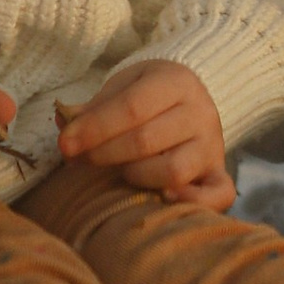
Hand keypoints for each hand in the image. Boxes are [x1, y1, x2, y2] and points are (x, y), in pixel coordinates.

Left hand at [56, 58, 233, 207]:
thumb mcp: (124, 87)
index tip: (65, 144)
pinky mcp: (219, 173)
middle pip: (146, 141)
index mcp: (176, 82)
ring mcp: (212, 146)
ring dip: (136, 175)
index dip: (94, 129)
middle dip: (103, 154)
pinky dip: (193, 201)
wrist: (191, 97)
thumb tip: (64, 123)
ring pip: (173, 171)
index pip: (131, 108)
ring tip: (122, 170)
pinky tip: (164, 197)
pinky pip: (218, 194)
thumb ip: (94, 107)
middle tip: (79, 159)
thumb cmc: (148, 95)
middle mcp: (200, 112)